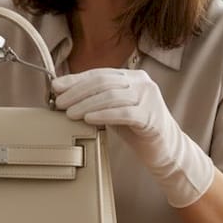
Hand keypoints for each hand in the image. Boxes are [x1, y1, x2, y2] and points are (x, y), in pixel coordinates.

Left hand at [53, 68, 213, 206]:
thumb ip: (97, 98)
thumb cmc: (137, 128)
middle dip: (77, 92)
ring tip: (70, 113)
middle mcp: (142, 83)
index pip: (99, 73)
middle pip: (103, 82)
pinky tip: (88, 119)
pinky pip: (123, 113)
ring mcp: (149, 98)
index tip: (56, 88)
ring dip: (86, 104)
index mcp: (133, 76)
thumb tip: (64, 93)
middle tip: (60, 103)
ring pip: (111, 96)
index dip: (75, 80)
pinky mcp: (151, 117)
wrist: (166, 149)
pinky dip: (103, 115)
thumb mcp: (115, 108)